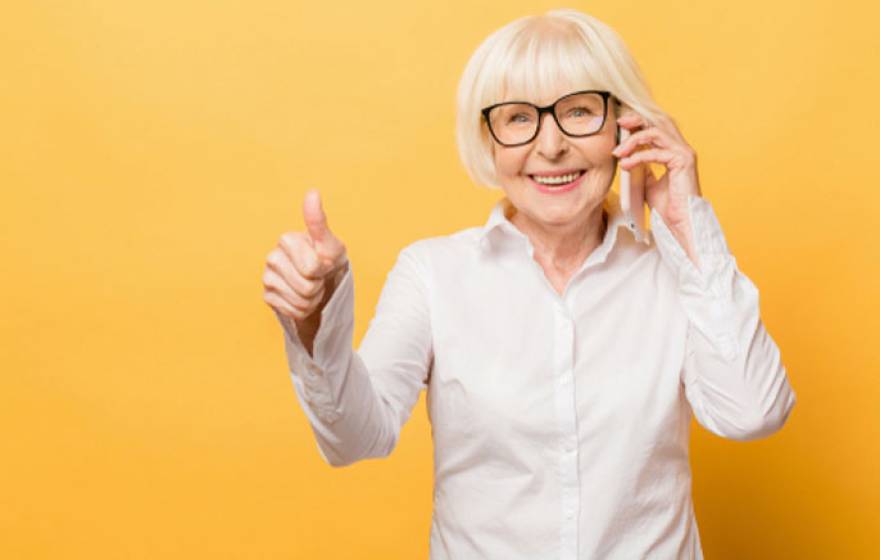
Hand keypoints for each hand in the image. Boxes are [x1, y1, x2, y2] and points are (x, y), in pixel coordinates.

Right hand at [262, 189, 348, 322]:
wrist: (322, 284)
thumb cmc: (328, 260)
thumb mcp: (331, 244)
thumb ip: (319, 222)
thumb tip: (312, 192)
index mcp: (287, 239)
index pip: (312, 267)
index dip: (324, 269)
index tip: (323, 262)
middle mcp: (272, 256)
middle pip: (306, 286)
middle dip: (318, 285)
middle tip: (317, 277)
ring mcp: (267, 278)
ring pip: (300, 300)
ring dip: (312, 299)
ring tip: (311, 287)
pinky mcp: (267, 297)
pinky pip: (292, 311)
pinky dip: (303, 309)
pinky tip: (300, 298)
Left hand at [612, 112, 702, 264]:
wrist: (679, 223)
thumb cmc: (667, 207)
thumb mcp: (649, 183)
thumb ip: (643, 169)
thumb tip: (629, 158)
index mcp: (675, 151)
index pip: (657, 126)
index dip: (639, 122)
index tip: (620, 125)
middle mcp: (681, 148)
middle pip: (659, 120)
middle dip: (637, 119)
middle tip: (619, 123)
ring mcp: (684, 153)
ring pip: (656, 131)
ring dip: (633, 139)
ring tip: (618, 152)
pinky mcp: (683, 161)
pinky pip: (655, 152)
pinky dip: (637, 157)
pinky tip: (625, 164)